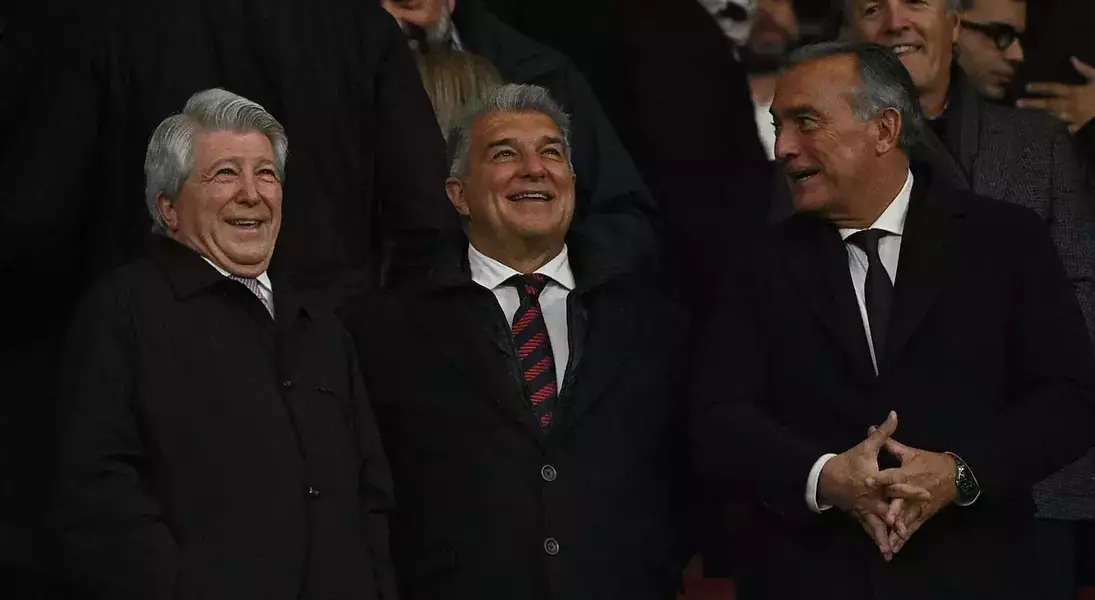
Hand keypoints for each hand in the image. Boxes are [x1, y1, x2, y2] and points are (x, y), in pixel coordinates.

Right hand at [819, 412, 930, 557]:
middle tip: (906, 529)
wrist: (824, 477)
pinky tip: (886, 552)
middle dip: (897, 518)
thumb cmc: (848, 462)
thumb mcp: (865, 446)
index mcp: (874, 480)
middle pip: (886, 508)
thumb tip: (894, 415)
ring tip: (893, 549)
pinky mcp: (860, 516)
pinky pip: (870, 530)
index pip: (893, 484)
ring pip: (877, 524)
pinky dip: (878, 540)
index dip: (908, 489)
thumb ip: (883, 433)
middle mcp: (870, 497)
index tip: (924, 493)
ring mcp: (864, 509)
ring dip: (885, 535)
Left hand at [868, 438, 958, 554]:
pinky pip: (911, 527)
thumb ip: (889, 443)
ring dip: (897, 529)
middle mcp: (912, 491)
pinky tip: (894, 548)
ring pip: (906, 518)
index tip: (868, 480)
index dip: (880, 478)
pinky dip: (903, 538)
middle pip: (901, 501)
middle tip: (886, 517)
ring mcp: (918, 505)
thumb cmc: (929, 462)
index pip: (892, 475)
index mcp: (907, 473)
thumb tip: (871, 427)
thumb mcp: (910, 452)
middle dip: (894, 509)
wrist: (955, 476)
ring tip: (887, 541)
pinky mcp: (922, 515)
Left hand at [1018, 57, 1094, 132]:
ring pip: (1055, 115)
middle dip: (1032, 104)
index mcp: (1074, 92)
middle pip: (1048, 104)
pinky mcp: (1080, 126)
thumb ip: (1085, 69)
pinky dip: (1067, 123)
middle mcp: (1070, 105)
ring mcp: (1073, 117)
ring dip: (1047, 112)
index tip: (1027, 87)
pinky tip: (1065, 122)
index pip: (1053, 88)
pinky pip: (1069, 126)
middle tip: (1018, 104)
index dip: (1040, 87)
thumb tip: (1073, 59)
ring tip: (1037, 109)